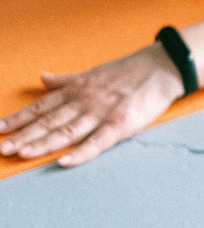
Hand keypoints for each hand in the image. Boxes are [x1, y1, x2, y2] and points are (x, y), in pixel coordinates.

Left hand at [0, 45, 186, 166]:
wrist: (163, 66)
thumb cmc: (129, 70)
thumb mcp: (92, 72)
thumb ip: (66, 80)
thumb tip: (43, 78)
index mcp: (77, 90)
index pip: (41, 107)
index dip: (18, 118)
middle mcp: (84, 101)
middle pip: (48, 121)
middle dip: (22, 134)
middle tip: (1, 147)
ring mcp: (102, 112)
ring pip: (67, 131)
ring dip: (42, 142)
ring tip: (21, 153)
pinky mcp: (121, 124)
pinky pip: (97, 141)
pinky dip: (81, 153)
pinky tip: (63, 162)